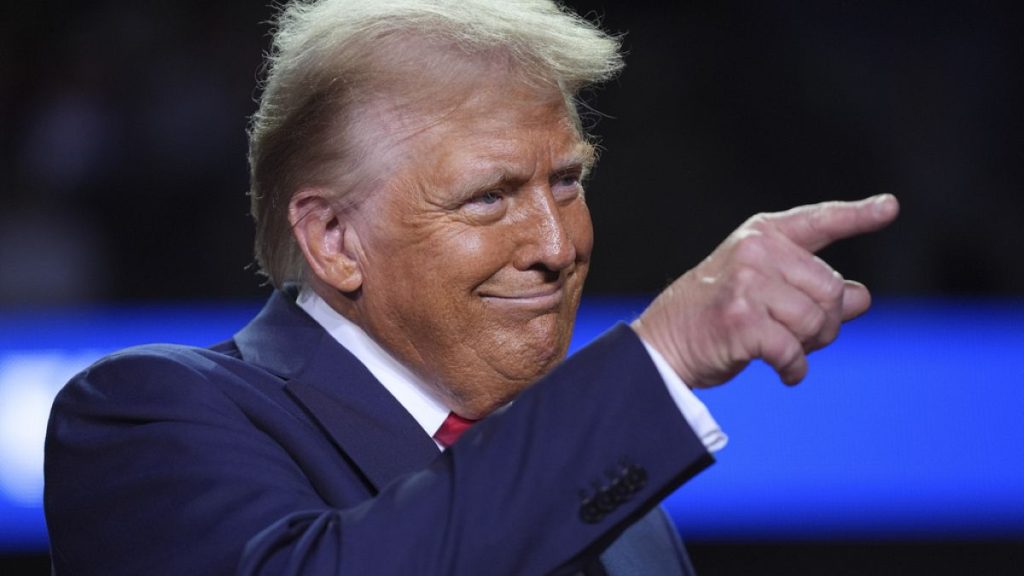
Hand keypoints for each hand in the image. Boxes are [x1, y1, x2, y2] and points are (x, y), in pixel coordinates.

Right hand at [632, 194, 899, 387]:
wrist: (663, 343)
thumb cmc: (715, 316)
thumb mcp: (764, 291)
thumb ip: (812, 289)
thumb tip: (861, 298)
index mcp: (762, 236)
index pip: (819, 221)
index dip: (858, 215)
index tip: (890, 207)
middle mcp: (756, 252)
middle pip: (831, 290)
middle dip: (827, 323)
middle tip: (802, 339)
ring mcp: (747, 284)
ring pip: (816, 321)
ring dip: (810, 347)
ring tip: (789, 351)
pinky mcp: (742, 320)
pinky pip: (793, 350)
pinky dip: (795, 369)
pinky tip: (785, 372)